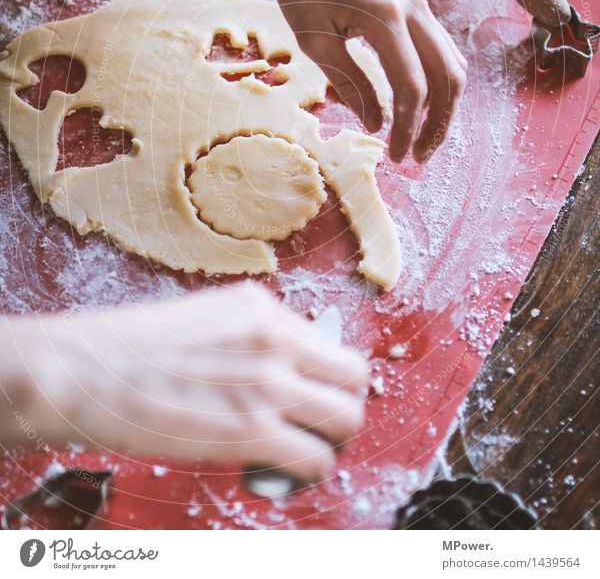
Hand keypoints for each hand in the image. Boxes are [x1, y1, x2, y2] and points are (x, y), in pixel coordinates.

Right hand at [21, 285, 367, 481]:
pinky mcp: (253, 431)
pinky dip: (308, 471)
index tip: (314, 396)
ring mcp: (268, 383)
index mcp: (262, 308)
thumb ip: (252, 338)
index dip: (328, 377)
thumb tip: (283, 371)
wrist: (85, 371)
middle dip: (342, 406)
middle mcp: (274, 338)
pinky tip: (283, 471)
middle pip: (354, 378)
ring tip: (304, 450)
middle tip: (320, 425)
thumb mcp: (205, 319)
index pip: (331, 344)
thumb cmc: (130, 349)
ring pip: (346, 419)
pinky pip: (316, 459)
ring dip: (331, 441)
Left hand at [258, 0, 467, 162]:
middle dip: (438, 124)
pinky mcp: (414, 3)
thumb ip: (349, 82)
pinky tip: (421, 104)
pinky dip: (438, 81)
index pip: (412, 87)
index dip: (408, 128)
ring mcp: (419, 3)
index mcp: (385, 17)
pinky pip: (440, 49)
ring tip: (423, 137)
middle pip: (447, 78)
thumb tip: (376, 123)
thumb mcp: (314, 39)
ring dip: (444, 105)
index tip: (397, 156)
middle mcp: (414, 8)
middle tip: (418, 157)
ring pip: (451, 64)